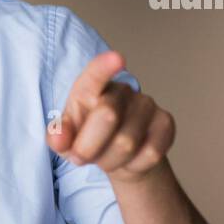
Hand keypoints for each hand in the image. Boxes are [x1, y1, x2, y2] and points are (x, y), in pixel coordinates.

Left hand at [46, 50, 174, 183]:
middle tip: (81, 157)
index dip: (105, 67)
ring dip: (109, 161)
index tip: (117, 58)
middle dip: (88, 147)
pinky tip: (129, 160)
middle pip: (108, 116)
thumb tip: (57, 138)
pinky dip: (133, 166)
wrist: (120, 157)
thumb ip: (58, 137)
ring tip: (106, 157)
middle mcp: (121, 90)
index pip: (95, 75)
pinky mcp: (165, 122)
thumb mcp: (67, 140)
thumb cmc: (88, 140)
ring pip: (127, 143)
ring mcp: (146, 104)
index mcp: (91, 88)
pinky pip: (149, 153)